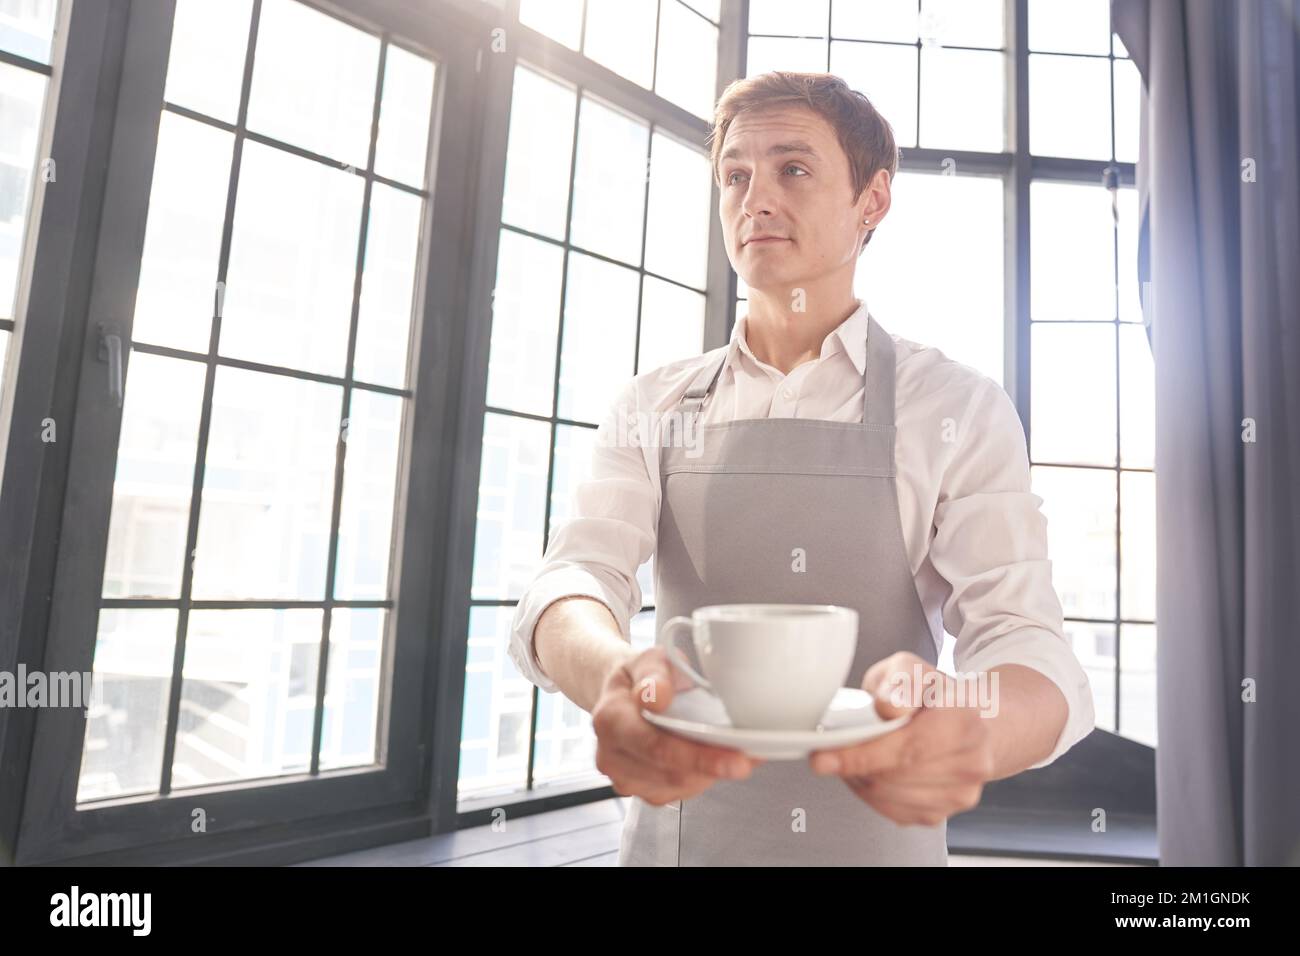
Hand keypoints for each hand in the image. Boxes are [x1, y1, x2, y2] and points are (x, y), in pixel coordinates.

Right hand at [592, 647, 765, 805]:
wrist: (624, 693)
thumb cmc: (639, 677)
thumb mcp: (648, 660)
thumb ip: (654, 674)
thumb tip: (657, 697)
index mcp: (610, 719)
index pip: (657, 747)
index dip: (699, 757)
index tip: (736, 759)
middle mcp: (612, 755)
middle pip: (673, 773)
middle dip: (714, 766)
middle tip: (749, 754)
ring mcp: (626, 778)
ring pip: (681, 787)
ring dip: (711, 772)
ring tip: (734, 751)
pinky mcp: (644, 790)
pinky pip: (682, 791)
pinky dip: (705, 776)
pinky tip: (716, 758)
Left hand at [808, 652, 994, 825]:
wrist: (975, 722)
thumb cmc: (937, 695)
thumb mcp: (913, 669)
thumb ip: (900, 680)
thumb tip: (888, 708)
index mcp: (964, 721)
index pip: (907, 749)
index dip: (861, 756)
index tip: (824, 758)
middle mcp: (970, 762)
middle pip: (893, 777)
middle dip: (854, 766)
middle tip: (832, 751)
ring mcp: (959, 793)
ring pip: (889, 797)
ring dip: (860, 779)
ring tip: (856, 756)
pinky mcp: (943, 812)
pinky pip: (893, 812)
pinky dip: (872, 794)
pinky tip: (870, 772)